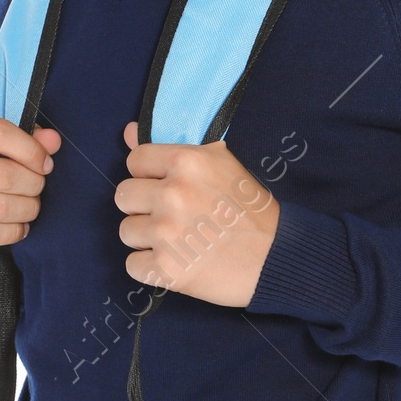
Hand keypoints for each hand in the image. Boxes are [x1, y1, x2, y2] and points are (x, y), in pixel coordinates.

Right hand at [0, 115, 61, 256]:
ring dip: (27, 209)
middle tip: (36, 188)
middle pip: (5, 175)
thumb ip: (17, 136)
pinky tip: (17, 226)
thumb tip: (53, 141)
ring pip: (1, 207)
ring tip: (29, 207)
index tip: (45, 163)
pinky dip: (13, 232)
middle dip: (33, 184)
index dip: (31, 149)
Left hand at [115, 123, 279, 306]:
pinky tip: (177, 262)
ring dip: (147, 238)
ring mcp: (166, 233)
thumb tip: (128, 132)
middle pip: (124, 196)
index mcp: (186, 162)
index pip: (134, 161)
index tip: (168, 188)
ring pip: (126, 231)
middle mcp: (172, 194)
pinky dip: (152, 268)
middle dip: (144, 207)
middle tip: (174, 217)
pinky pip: (133, 265)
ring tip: (178, 241)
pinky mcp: (165, 269)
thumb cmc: (251, 210)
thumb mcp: (220, 164)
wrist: (277, 258)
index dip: (149, 175)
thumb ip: (170, 147)